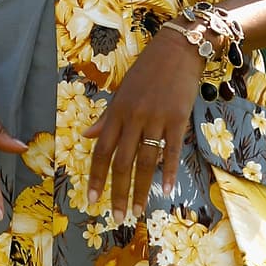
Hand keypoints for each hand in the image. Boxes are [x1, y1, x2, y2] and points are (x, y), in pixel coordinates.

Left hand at [84, 27, 203, 222]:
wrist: (178, 49)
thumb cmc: (148, 70)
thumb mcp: (122, 91)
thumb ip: (107, 116)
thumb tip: (88, 135)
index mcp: (116, 112)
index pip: (101, 150)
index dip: (95, 177)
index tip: (91, 199)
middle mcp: (133, 118)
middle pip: (122, 162)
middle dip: (118, 192)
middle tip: (117, 216)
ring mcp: (156, 118)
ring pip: (145, 161)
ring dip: (141, 189)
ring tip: (138, 211)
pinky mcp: (178, 118)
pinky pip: (171, 150)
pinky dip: (169, 171)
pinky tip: (167, 189)